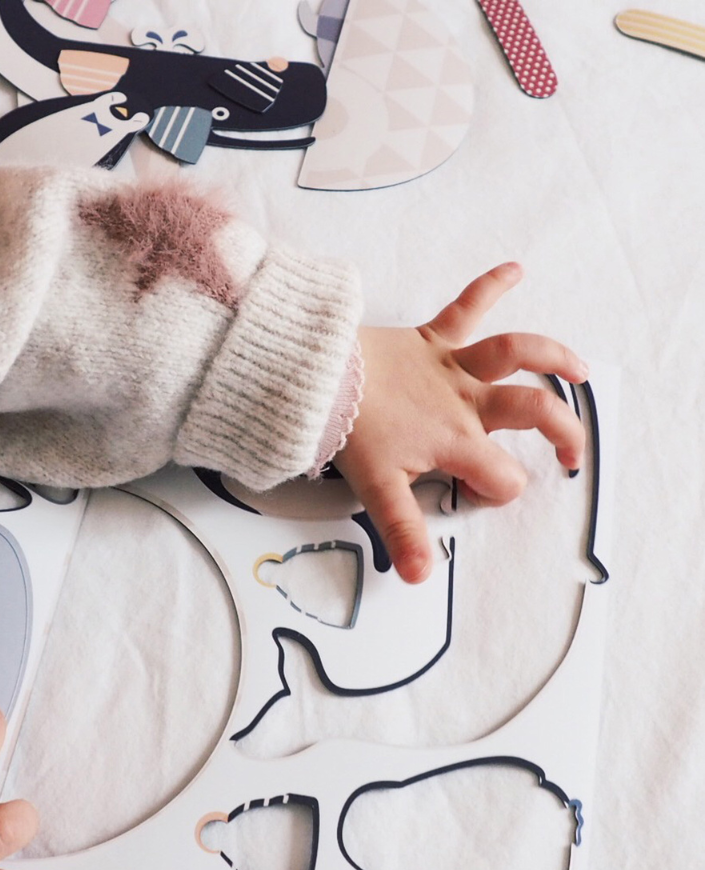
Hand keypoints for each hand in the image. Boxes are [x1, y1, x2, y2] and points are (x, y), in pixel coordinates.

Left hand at [335, 262, 586, 584]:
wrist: (316, 377)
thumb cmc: (348, 428)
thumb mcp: (377, 488)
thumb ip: (404, 532)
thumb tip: (421, 576)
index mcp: (456, 440)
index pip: (503, 475)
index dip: (499, 492)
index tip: (481, 496)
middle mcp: (465, 400)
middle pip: (533, 412)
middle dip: (563, 432)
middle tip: (573, 453)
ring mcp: (450, 365)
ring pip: (516, 353)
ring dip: (552, 357)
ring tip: (579, 369)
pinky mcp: (431, 337)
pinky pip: (466, 306)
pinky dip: (490, 285)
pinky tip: (515, 268)